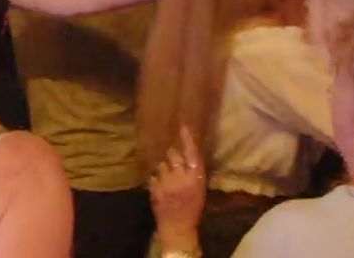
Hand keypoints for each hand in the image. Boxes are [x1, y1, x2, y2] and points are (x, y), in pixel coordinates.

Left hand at [148, 127, 205, 255]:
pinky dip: (156, 180)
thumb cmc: (192, 209)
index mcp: (196, 177)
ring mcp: (167, 183)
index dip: (187, 139)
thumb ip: (193, 172)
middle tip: (173, 163)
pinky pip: (153, 177)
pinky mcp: (155, 189)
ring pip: (161, 165)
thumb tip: (185, 155)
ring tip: (167, 180)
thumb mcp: (200, 189)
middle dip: (172, 156)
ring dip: (164, 169)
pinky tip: (160, 188)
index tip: (182, 126)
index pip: (192, 153)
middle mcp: (181, 177)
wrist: (178, 228)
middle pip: (173, 155)